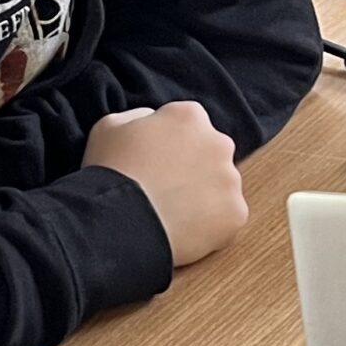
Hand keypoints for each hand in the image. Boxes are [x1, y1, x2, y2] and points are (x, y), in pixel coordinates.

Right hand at [84, 101, 246, 268]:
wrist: (117, 222)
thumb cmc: (109, 173)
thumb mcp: (110, 126)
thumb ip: (140, 117)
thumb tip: (154, 122)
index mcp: (189, 116)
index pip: (188, 124)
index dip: (169, 145)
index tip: (155, 163)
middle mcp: (218, 142)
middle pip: (210, 154)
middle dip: (193, 168)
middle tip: (164, 190)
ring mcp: (230, 179)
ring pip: (221, 187)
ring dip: (203, 197)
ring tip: (170, 214)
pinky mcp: (236, 213)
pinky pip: (226, 218)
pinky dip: (210, 225)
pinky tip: (182, 229)